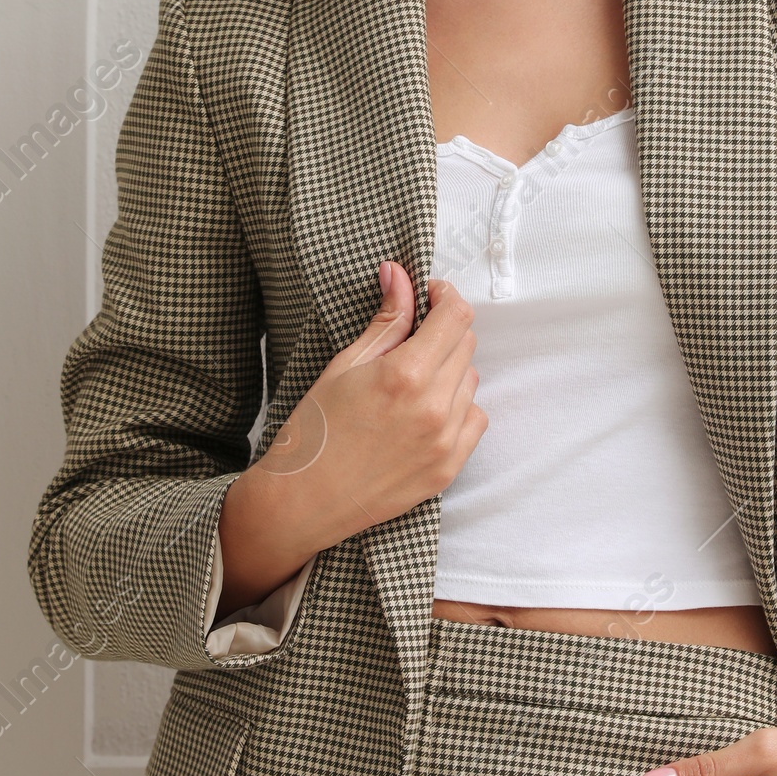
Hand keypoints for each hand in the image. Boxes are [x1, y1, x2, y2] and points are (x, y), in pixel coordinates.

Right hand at [217, 264, 485, 611]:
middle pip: (466, 345)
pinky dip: (457, 409)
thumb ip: (385, 320)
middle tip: (411, 340)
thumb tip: (398, 274)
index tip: (429, 296)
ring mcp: (445, 442)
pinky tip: (423, 413)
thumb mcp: (345, 365)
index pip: (456, 316)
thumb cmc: (314, 430)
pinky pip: (474, 420)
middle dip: (443, 332)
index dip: (445, 296)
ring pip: (471, 381)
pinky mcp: (448, 468)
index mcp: (406, 375)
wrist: (302, 501)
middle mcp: (434, 408)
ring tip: (409, 384)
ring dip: (449, 371)